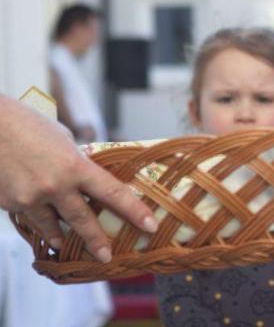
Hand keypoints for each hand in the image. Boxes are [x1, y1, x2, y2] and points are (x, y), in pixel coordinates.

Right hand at [0, 96, 156, 262]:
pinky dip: (39, 223)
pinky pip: (31, 218)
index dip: (135, 212)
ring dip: (62, 236)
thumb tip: (87, 172)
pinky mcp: (10, 204)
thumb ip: (76, 160)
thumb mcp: (63, 139)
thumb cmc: (28, 125)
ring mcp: (30, 198)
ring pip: (54, 226)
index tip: (150, 226)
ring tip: (69, 245)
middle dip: (97, 241)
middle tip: (106, 257)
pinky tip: (44, 227)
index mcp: (75, 166)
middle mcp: (55, 186)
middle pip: (84, 220)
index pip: (113, 193)